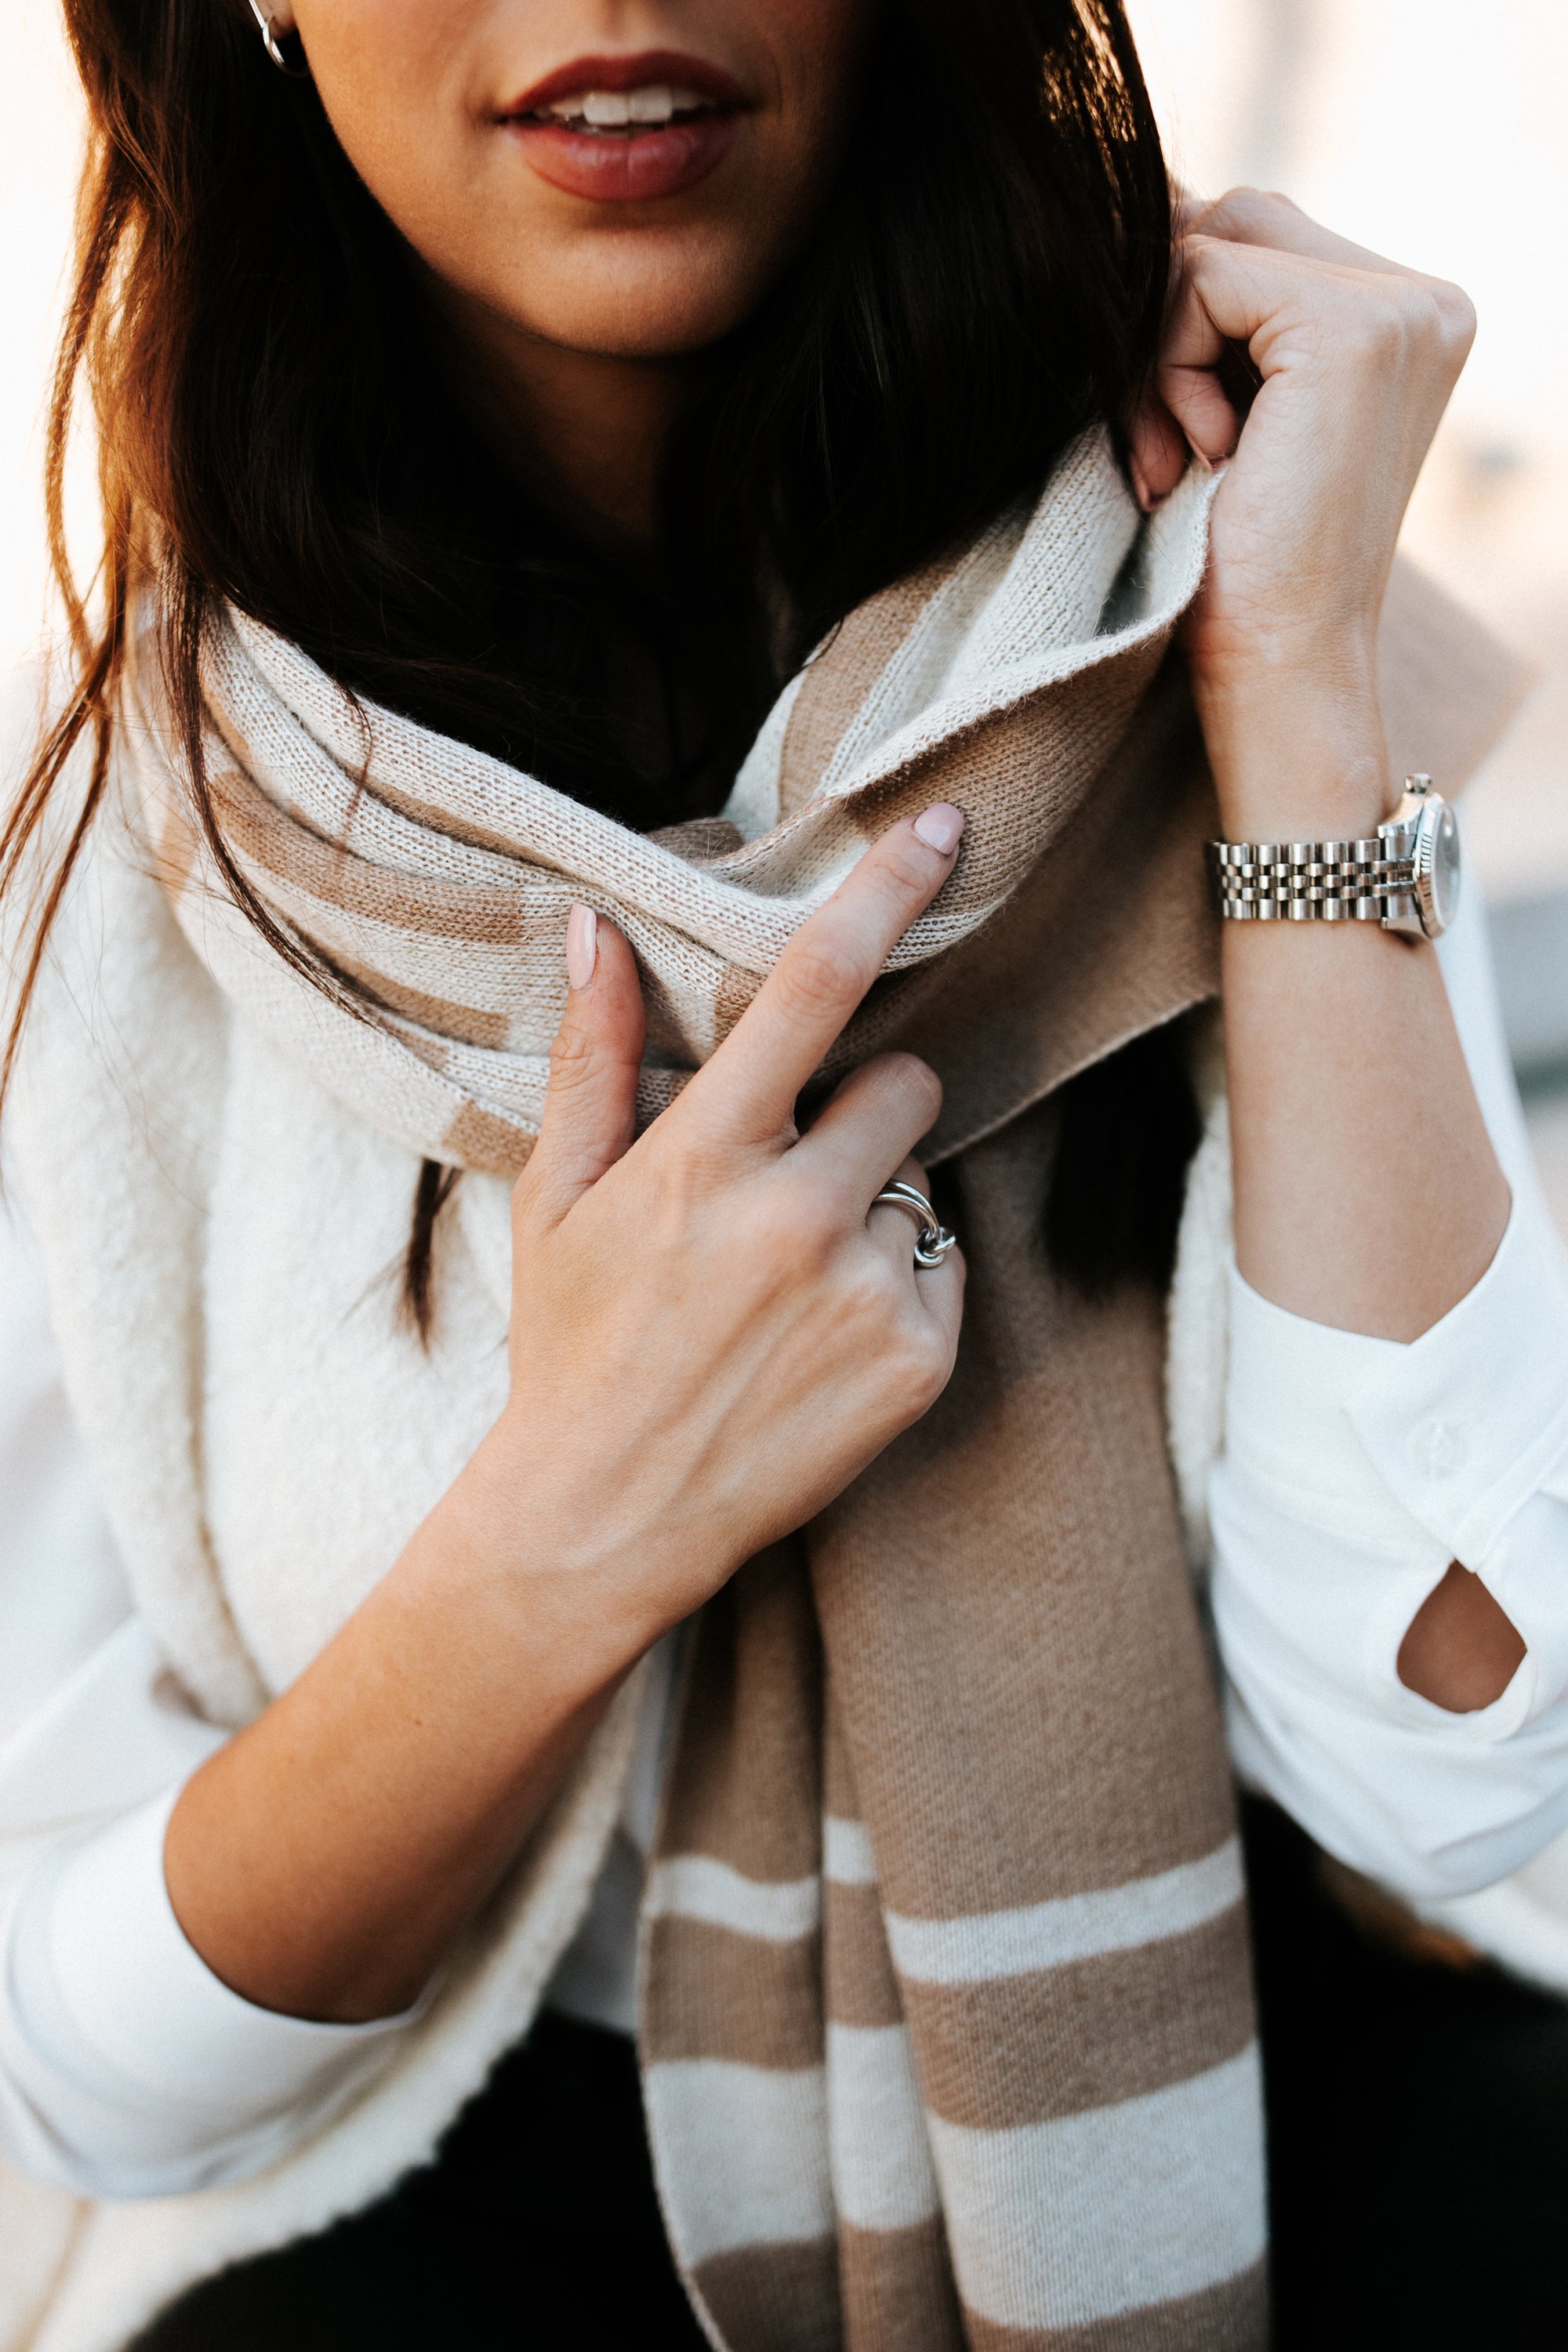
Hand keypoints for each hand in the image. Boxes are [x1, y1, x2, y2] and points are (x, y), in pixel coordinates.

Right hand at [479, 806, 967, 1635]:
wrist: (603, 1520)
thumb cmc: (571, 1347)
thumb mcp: (557, 1200)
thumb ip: (590, 1058)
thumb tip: (593, 924)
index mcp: (704, 1158)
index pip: (814, 988)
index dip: (883, 891)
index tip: (940, 825)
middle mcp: (797, 1216)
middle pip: (906, 1084)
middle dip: (865, 1110)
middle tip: (790, 1179)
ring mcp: (867, 1294)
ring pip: (925, 1180)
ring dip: (878, 1204)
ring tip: (791, 1281)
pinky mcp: (919, 1362)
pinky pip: (947, 1268)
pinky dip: (900, 1288)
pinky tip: (821, 1339)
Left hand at [1129, 190, 1474, 739]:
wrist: (1282, 662)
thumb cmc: (1242, 564)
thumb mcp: (1231, 409)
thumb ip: (1218, 309)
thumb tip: (1144, 203)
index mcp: (1408, 315)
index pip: (1258, 233)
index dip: (1182, 318)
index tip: (1180, 443)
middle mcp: (1423, 298)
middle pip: (1236, 218)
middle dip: (1166, 324)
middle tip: (1164, 450)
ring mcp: (1398, 307)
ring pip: (1212, 242)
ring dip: (1158, 357)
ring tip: (1182, 462)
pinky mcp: (1350, 327)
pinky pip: (1200, 280)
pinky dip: (1167, 372)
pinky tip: (1203, 459)